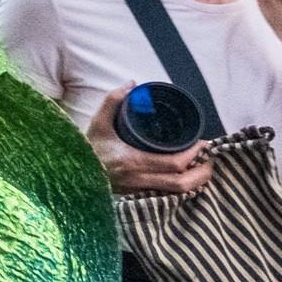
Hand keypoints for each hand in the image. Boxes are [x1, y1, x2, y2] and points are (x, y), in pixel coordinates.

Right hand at [86, 85, 213, 195]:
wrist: (71, 175)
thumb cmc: (87, 150)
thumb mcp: (98, 123)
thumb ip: (113, 102)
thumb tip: (132, 84)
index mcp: (133, 161)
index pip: (174, 163)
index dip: (194, 155)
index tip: (203, 143)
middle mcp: (139, 180)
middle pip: (182, 184)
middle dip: (202, 173)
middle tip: (210, 160)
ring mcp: (139, 192)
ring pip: (177, 194)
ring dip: (195, 183)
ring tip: (202, 169)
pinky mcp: (137, 197)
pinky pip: (166, 197)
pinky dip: (180, 190)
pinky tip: (186, 179)